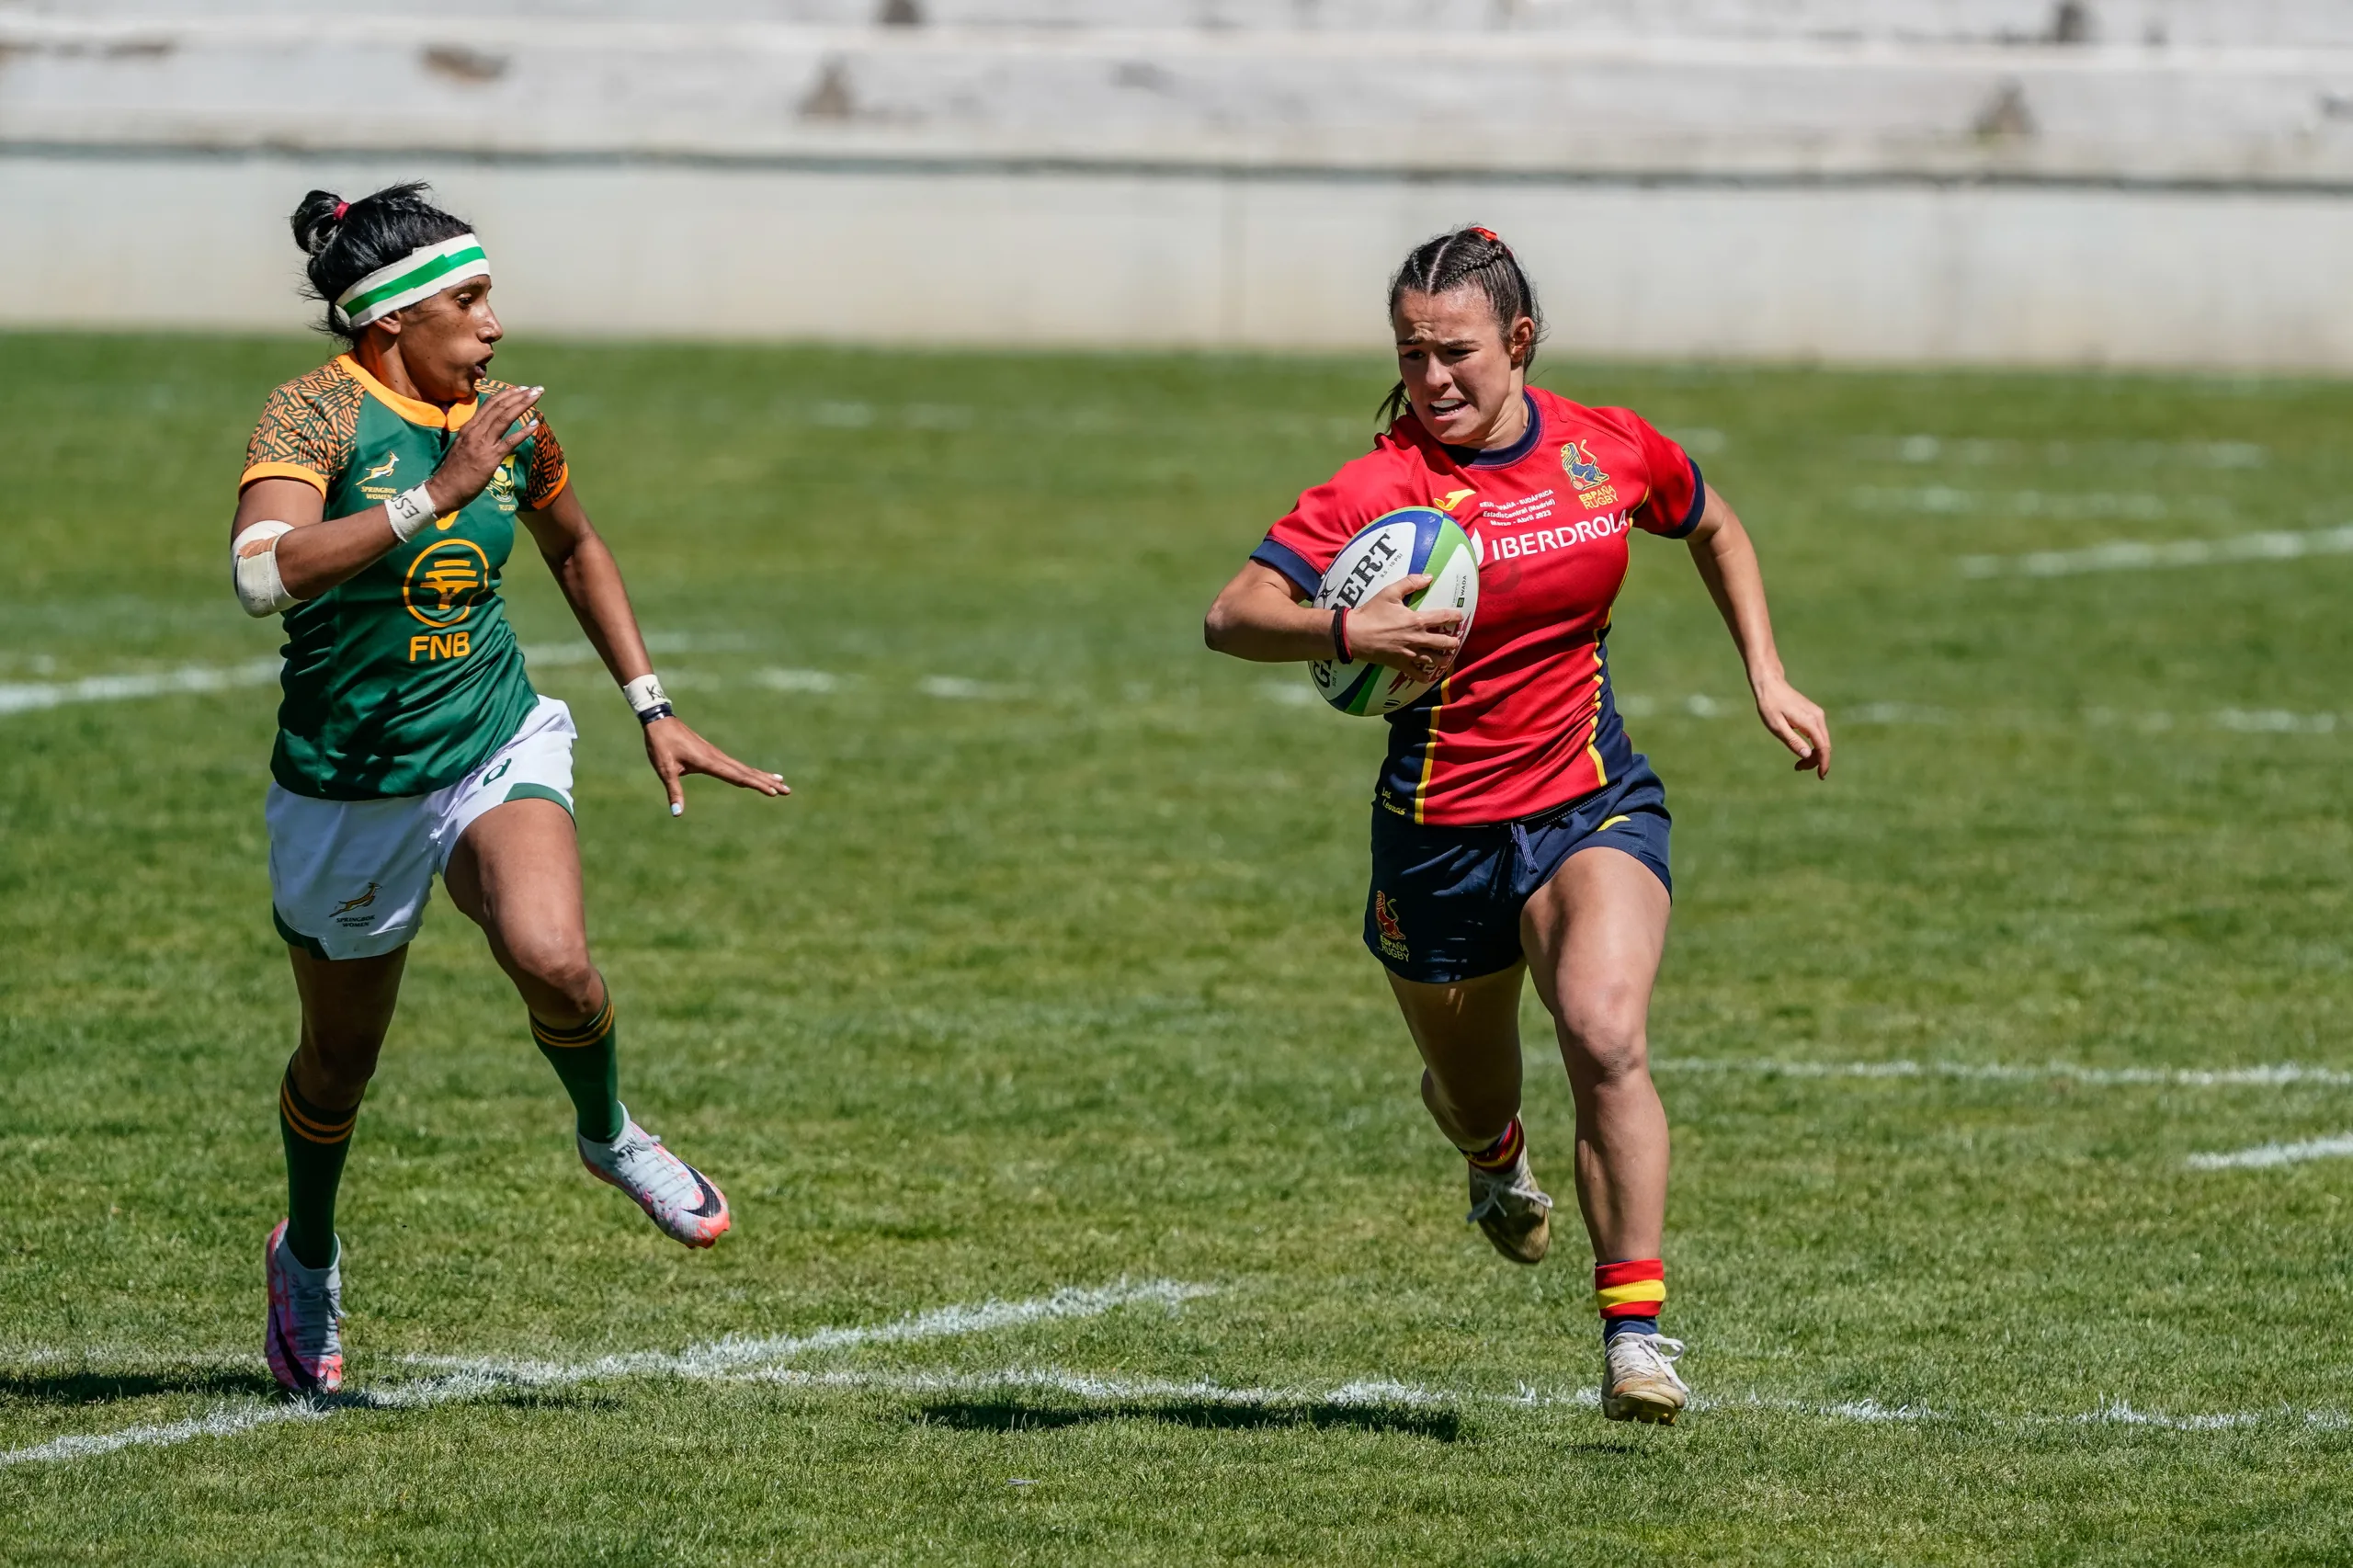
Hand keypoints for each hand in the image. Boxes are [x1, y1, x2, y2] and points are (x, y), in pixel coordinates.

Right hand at [424, 383, 543, 512]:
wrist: (444, 489)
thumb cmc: (454, 471)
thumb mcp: (463, 446)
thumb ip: (475, 435)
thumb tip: (488, 429)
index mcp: (469, 427)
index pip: (490, 405)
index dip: (507, 395)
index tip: (521, 389)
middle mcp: (475, 431)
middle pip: (499, 407)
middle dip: (519, 396)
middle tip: (535, 389)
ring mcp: (482, 443)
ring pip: (505, 418)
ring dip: (522, 405)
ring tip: (537, 397)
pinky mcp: (490, 458)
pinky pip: (509, 441)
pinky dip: (523, 432)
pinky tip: (535, 425)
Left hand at [642, 716, 790, 816]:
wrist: (659, 721)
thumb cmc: (661, 745)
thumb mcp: (665, 770)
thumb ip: (674, 792)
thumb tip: (677, 814)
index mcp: (709, 762)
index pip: (738, 776)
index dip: (756, 785)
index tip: (774, 791)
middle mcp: (717, 757)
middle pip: (747, 772)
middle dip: (768, 782)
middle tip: (788, 790)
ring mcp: (717, 754)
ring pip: (744, 768)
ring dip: (763, 776)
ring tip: (781, 782)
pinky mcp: (713, 753)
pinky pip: (736, 765)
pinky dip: (750, 771)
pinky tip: (755, 773)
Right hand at [1345, 574, 1463, 682]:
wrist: (1354, 634)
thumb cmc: (1372, 613)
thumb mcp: (1390, 592)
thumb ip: (1410, 583)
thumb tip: (1429, 576)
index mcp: (1417, 620)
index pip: (1443, 617)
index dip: (1454, 616)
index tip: (1460, 616)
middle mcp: (1417, 638)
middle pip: (1443, 642)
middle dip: (1453, 642)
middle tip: (1456, 641)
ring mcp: (1410, 653)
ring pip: (1433, 659)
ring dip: (1443, 659)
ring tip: (1447, 658)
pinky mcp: (1400, 663)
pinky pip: (1416, 673)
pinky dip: (1424, 676)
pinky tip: (1428, 677)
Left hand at [1753, 672, 1831, 778]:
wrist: (1771, 684)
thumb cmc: (1769, 705)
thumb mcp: (1776, 726)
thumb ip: (1793, 741)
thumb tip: (1807, 755)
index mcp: (1810, 721)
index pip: (1823, 747)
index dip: (1823, 763)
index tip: (1821, 776)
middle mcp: (1818, 717)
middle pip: (1824, 745)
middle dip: (1815, 761)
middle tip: (1797, 768)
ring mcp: (1817, 715)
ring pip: (1822, 741)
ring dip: (1814, 754)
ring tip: (1798, 763)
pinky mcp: (1814, 714)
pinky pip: (1818, 734)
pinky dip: (1813, 745)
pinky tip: (1802, 749)